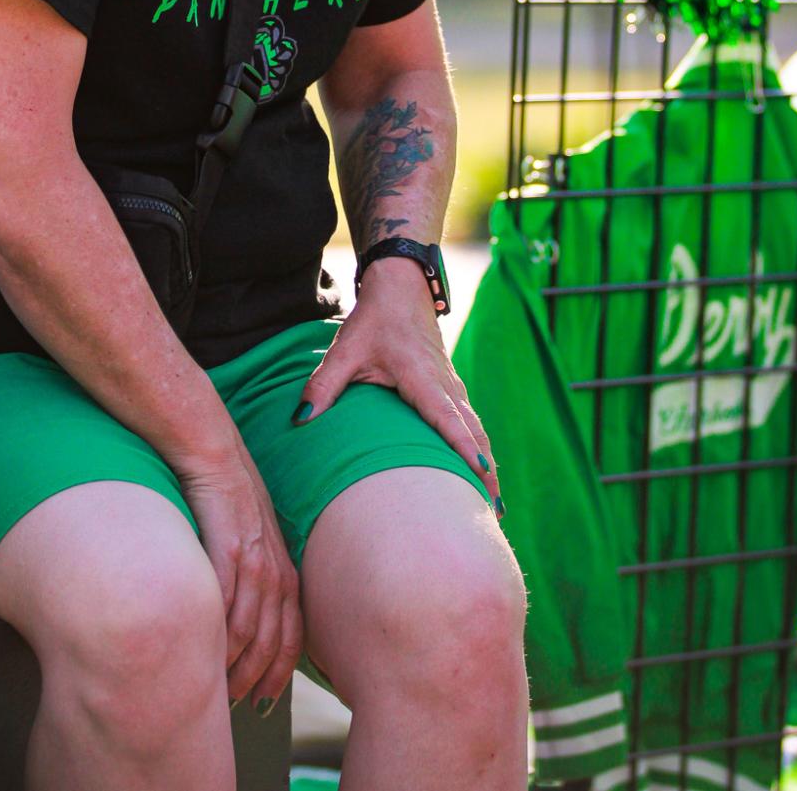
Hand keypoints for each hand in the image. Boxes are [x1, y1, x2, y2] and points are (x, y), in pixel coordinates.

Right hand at [175, 439, 303, 714]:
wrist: (205, 444)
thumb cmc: (218, 489)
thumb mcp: (244, 533)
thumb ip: (247, 570)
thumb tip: (236, 615)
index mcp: (282, 563)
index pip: (293, 631)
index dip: (282, 672)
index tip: (265, 700)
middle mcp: (274, 563)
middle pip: (275, 639)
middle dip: (259, 679)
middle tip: (237, 706)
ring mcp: (253, 555)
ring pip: (251, 629)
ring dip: (235, 666)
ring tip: (215, 690)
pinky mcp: (228, 546)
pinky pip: (227, 603)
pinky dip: (220, 635)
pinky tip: (205, 654)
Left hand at [294, 257, 502, 510]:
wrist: (402, 285)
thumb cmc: (375, 318)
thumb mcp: (345, 349)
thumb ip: (324, 385)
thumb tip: (301, 419)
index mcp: (422, 378)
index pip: (447, 419)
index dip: (463, 448)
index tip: (481, 476)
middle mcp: (445, 384)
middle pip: (473, 432)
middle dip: (485, 471)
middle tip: (495, 512)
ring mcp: (452, 384)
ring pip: (476, 428)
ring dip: (487, 462)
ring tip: (494, 503)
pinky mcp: (451, 385)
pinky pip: (471, 421)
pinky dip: (480, 446)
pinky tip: (482, 468)